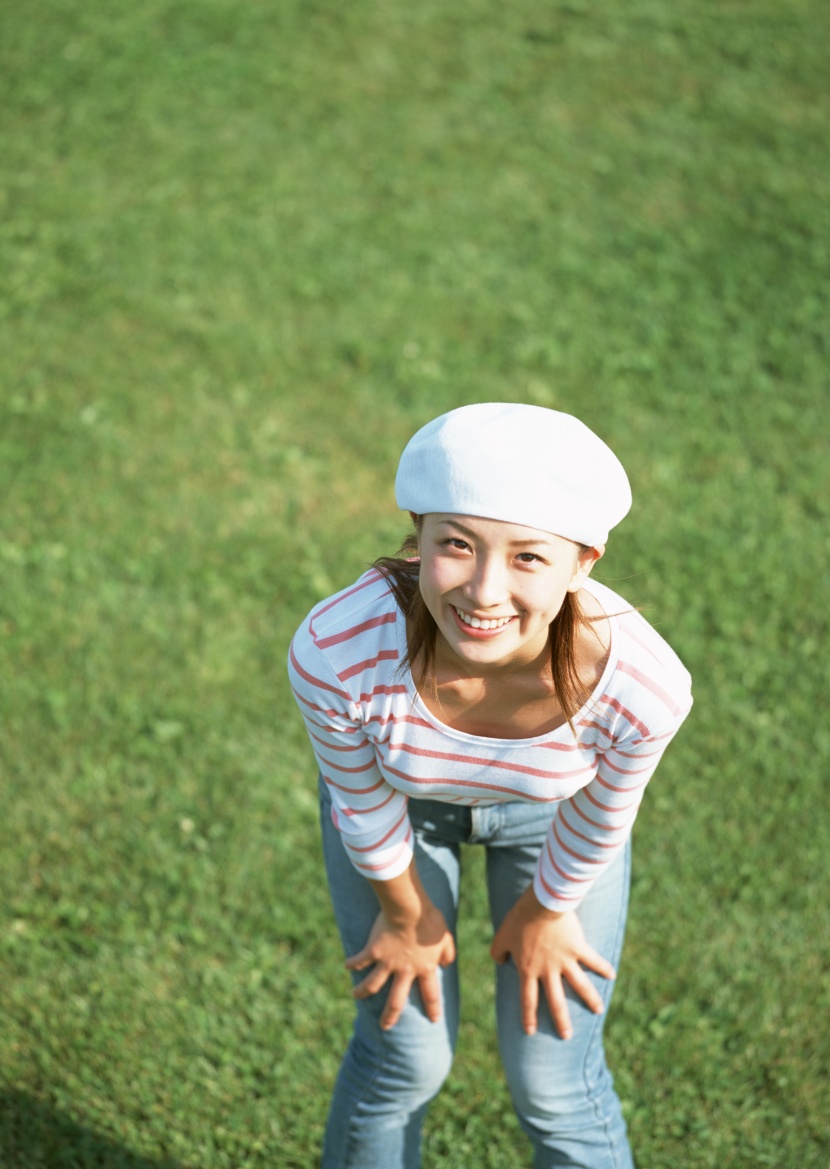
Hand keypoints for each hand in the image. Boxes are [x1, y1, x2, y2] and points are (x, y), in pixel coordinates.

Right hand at [345, 903, 455, 1030]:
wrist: (408, 910)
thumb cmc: (429, 920)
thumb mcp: (446, 937)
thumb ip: (448, 952)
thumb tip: (448, 963)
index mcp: (424, 968)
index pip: (431, 994)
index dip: (433, 1008)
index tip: (434, 1020)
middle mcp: (405, 971)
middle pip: (396, 1000)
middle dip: (390, 1016)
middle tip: (385, 1026)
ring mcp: (387, 963)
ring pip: (373, 985)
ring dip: (363, 992)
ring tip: (356, 996)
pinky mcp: (373, 951)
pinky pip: (361, 961)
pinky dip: (353, 964)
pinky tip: (347, 966)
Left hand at [490, 885, 615, 1038]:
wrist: (541, 904)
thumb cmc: (519, 919)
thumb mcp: (501, 936)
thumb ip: (497, 952)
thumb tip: (499, 962)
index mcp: (528, 969)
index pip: (528, 999)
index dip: (529, 1016)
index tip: (531, 1032)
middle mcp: (548, 970)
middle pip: (556, 1001)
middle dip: (562, 1020)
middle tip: (567, 1035)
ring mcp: (565, 960)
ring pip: (580, 986)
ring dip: (590, 999)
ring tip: (599, 1011)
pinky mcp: (578, 947)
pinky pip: (593, 960)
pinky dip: (604, 967)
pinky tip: (613, 975)